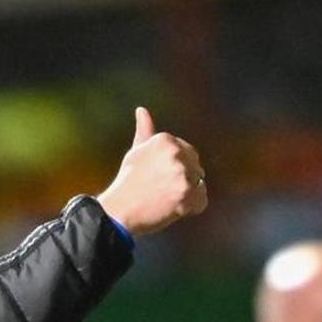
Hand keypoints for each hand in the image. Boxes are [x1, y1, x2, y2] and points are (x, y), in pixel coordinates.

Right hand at [96, 107, 207, 235]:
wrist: (119, 211)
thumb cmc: (127, 182)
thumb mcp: (136, 152)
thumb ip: (145, 130)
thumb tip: (142, 110)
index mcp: (165, 140)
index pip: (187, 152)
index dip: (174, 169)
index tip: (158, 178)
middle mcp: (176, 153)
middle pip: (196, 167)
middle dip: (183, 179)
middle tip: (161, 190)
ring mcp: (183, 175)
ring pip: (199, 184)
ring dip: (186, 194)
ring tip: (165, 199)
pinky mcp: (188, 195)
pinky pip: (201, 201)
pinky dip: (191, 208)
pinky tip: (172, 208)